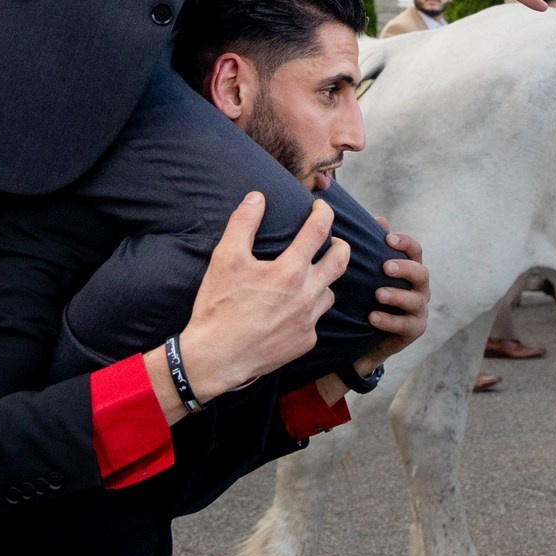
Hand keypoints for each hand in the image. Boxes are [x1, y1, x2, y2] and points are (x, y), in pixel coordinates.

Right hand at [147, 193, 349, 419]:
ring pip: (329, 292)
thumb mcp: (225, 259)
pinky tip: (293, 310)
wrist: (215, 358)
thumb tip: (257, 197)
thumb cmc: (219, 307)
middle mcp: (308, 295)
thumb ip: (243, 223)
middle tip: (330, 241)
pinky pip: (315, 320)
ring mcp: (309, 321)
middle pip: (340, 261)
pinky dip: (308, 310)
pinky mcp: (306, 342)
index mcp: (290, 271)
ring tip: (309, 276)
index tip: (320, 207)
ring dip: (322, 280)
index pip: (319, 230)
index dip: (323, 212)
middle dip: (339, 245)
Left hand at [360, 226, 430, 370]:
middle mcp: (420, 288)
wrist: (367, 336)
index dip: (405, 243)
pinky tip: (373, 317)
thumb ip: (376, 248)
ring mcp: (419, 309)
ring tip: (378, 294)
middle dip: (405, 268)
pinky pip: (407, 325)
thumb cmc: (370, 297)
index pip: (415, 251)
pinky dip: (390, 321)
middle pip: (421, 273)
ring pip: (416, 300)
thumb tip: (380, 219)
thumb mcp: (371, 273)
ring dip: (397, 295)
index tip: (388, 239)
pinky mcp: (415, 329)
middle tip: (385, 267)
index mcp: (411, 269)